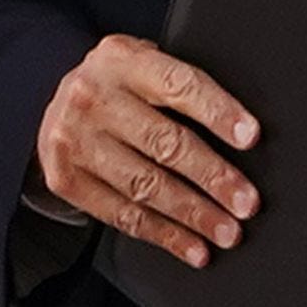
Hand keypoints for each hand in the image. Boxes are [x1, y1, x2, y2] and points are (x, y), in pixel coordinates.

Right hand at [35, 34, 260, 267]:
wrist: (56, 106)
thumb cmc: (118, 88)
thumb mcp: (142, 66)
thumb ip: (181, 87)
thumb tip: (244, 132)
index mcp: (121, 59)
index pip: (177, 84)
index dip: (217, 112)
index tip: (250, 137)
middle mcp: (92, 96)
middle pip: (163, 142)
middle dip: (212, 177)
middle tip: (246, 202)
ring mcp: (74, 139)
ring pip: (144, 185)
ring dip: (192, 214)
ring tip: (225, 232)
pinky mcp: (64, 178)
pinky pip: (121, 214)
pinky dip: (162, 235)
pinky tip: (191, 246)